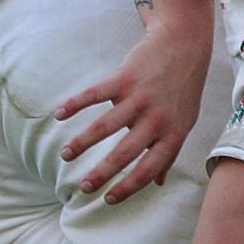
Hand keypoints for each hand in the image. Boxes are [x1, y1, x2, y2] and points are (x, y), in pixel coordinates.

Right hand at [56, 9, 211, 203]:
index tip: (108, 199)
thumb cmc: (184, 89)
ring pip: (105, 127)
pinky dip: (75, 104)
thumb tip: (159, 182)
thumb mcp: (185, 122)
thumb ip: (170, 152)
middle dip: (101, 173)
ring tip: (66, 156)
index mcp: (173, 134)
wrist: (184, 45)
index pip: (149, 169)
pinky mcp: (124, 78)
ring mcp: (140, 98)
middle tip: (83, 187)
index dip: (128, 187)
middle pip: (124, 153)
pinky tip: (59, 115)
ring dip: (82, 143)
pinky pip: (95, 94)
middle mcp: (156, 119)